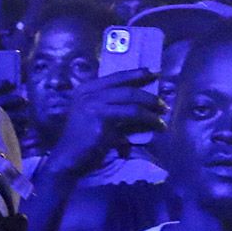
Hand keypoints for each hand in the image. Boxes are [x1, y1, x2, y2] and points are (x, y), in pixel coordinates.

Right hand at [42, 70, 162, 181]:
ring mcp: (93, 104)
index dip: (136, 73)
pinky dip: (147, 119)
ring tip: (163, 113)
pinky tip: (157, 125)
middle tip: (163, 101)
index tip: (153, 72)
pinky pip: (131, 115)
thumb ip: (112, 108)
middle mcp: (88, 93)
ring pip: (131, 100)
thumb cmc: (83, 141)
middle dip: (148, 94)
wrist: (68, 158)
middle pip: (126, 88)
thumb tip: (139, 104)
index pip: (116, 77)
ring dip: (150, 108)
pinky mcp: (101, 118)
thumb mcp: (95, 117)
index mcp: (86, 89)